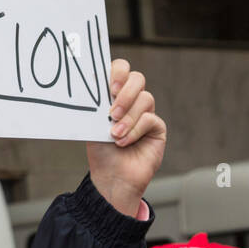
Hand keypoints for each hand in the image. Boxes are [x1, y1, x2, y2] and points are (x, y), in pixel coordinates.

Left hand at [86, 59, 165, 215]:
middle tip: (112, 112)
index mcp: (114, 95)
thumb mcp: (93, 124)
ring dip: (128, 117)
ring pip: (145, 98)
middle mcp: (132, 100)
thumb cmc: (100, 151)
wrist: (111, 178)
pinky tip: (123, 142)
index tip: (110, 88)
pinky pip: (150, 119)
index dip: (118, 72)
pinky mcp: (157, 128)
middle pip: (137, 79)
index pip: (121, 70)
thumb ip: (97, 105)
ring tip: (114, 134)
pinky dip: (134, 130)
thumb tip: (91, 84)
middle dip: (125, 93)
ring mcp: (146, 113)